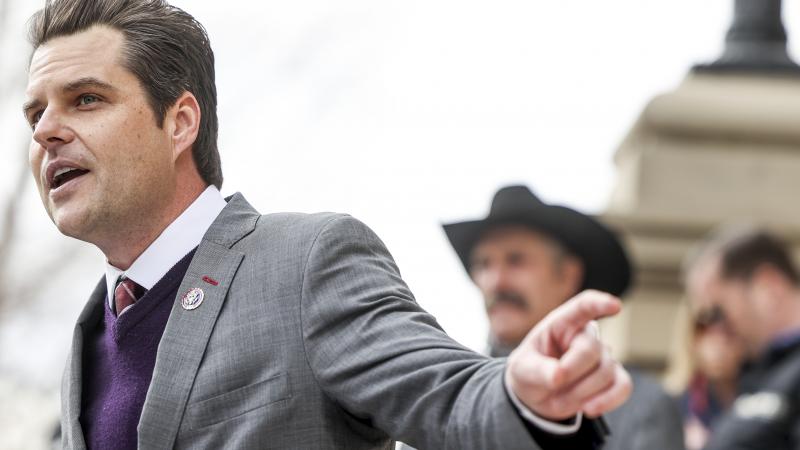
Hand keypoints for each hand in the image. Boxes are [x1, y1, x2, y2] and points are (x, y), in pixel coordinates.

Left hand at [504, 290, 631, 419]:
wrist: (537, 396)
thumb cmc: (529, 372)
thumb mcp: (521, 369)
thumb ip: (537, 370)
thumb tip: (558, 375)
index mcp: (562, 324)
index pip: (583, 306)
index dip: (599, 304)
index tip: (614, 306)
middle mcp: (585, 336)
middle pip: (592, 349)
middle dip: (572, 372)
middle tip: (553, 385)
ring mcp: (602, 357)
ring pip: (605, 372)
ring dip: (580, 392)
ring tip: (558, 399)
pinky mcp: (613, 379)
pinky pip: (623, 387)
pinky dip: (608, 401)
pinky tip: (589, 409)